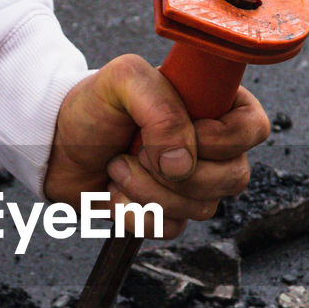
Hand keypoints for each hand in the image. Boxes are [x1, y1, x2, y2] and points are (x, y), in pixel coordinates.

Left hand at [44, 55, 269, 237]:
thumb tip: (183, 165)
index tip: (184, 131)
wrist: (54, 144)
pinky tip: (115, 190)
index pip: (254, 129)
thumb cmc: (91, 105)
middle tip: (136, 150)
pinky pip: (171, 227)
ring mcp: (193, 182)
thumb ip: (160, 109)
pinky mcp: (168, 211)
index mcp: (214, 105)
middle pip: (234, 177)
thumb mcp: (124, 80)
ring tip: (118, 165)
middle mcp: (212, 146)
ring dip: (148, 190)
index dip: (222, 139)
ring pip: (203, 208)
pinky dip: (135, 212)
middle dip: (178, 171)